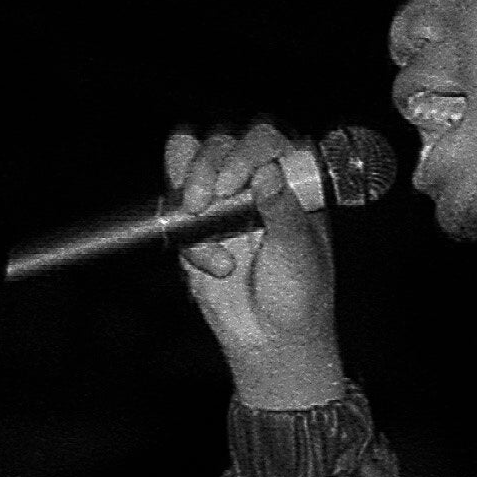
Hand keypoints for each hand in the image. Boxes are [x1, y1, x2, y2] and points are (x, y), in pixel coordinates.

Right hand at [164, 121, 346, 409]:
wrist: (270, 336)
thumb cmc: (300, 292)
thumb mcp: (298, 252)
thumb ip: (283, 210)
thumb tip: (269, 172)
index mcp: (292, 179)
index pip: (266, 140)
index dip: (245, 151)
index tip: (235, 183)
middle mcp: (257, 180)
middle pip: (222, 142)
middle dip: (207, 165)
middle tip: (205, 201)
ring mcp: (224, 199)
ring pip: (192, 161)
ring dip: (188, 183)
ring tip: (198, 214)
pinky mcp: (197, 223)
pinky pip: (176, 206)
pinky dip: (186, 232)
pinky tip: (213, 263)